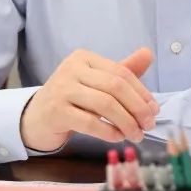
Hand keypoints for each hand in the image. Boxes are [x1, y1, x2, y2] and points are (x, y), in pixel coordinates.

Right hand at [20, 47, 158, 151]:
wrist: (36, 118)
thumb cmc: (71, 99)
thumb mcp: (96, 82)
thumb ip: (122, 70)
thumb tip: (148, 53)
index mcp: (84, 58)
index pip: (121, 73)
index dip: (142, 93)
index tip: (154, 110)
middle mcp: (72, 69)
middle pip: (115, 87)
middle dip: (137, 108)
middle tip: (148, 125)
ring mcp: (62, 89)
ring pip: (105, 105)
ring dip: (126, 122)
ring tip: (136, 135)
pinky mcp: (56, 112)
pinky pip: (90, 122)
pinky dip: (109, 131)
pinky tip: (118, 137)